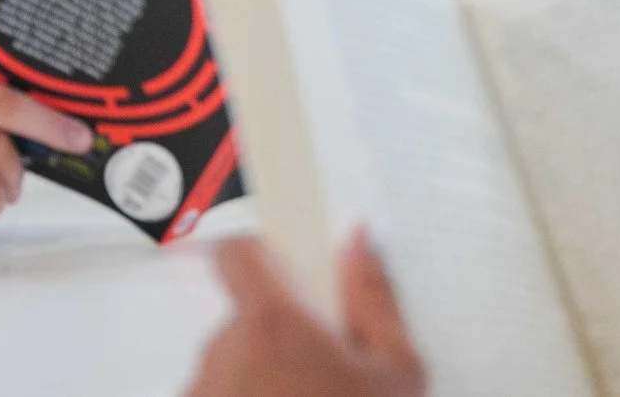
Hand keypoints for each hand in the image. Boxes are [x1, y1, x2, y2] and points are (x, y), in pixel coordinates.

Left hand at [186, 233, 426, 396]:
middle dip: (278, 345)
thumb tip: (358, 238)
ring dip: (258, 391)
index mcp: (272, 325)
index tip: (291, 280)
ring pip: (228, 376)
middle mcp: (220, 357)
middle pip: (242, 326)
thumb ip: (376, 299)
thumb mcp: (398, 375)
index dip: (261, 258)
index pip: (237, 256)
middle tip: (324, 384)